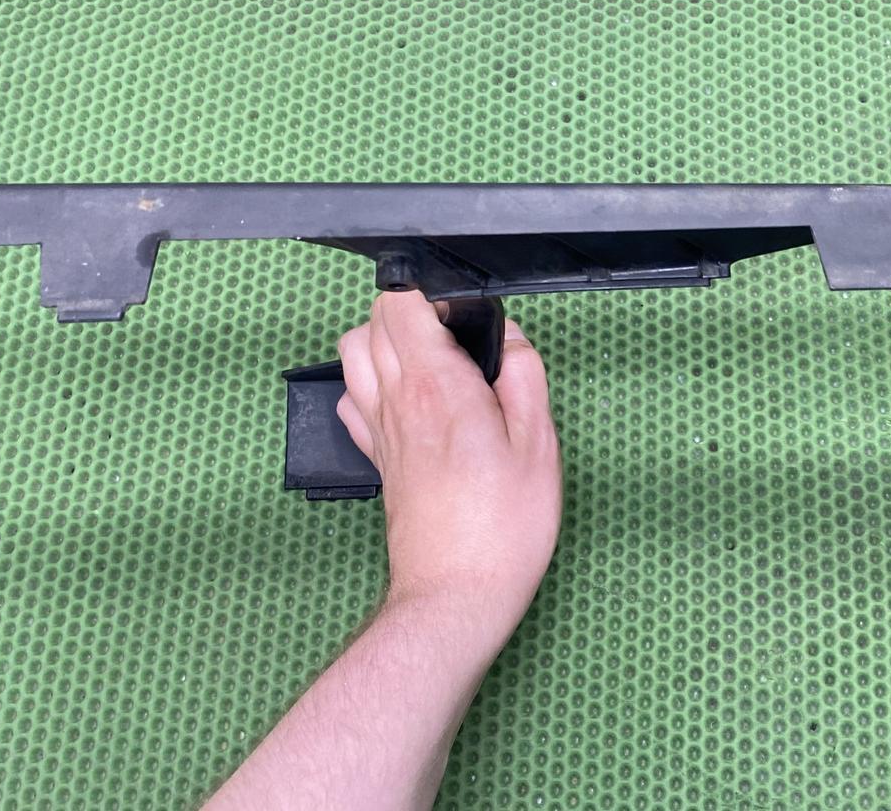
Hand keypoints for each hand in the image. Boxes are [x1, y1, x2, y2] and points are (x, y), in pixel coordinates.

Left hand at [335, 292, 561, 640]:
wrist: (456, 593)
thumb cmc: (504, 526)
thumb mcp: (538, 442)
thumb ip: (522, 374)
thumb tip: (508, 336)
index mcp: (437, 386)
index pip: (402, 303)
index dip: (434, 297)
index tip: (468, 319)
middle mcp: (396, 399)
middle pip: (371, 319)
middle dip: (409, 311)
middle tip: (457, 338)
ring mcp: (378, 428)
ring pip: (352, 353)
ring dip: (383, 341)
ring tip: (430, 361)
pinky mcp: (375, 457)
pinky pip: (352, 398)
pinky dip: (370, 384)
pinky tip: (408, 400)